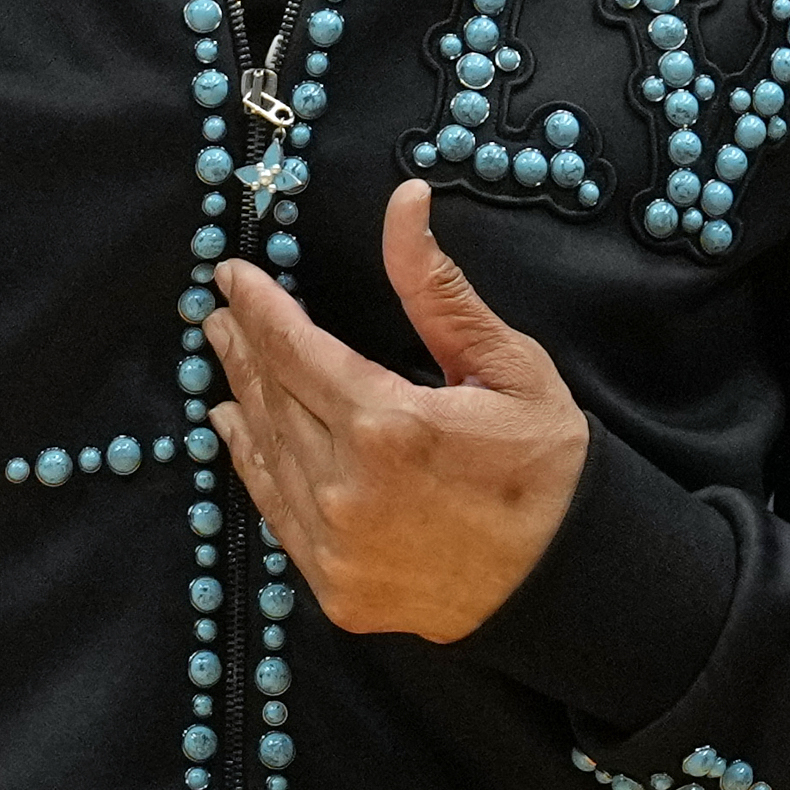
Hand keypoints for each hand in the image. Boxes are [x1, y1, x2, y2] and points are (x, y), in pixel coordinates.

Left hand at [205, 179, 589, 643]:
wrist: (569, 578)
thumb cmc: (546, 465)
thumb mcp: (505, 364)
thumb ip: (437, 288)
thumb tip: (403, 200)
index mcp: (387, 424)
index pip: (294, 349)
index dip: (259, 307)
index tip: (231, 276)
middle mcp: (347, 488)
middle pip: (274, 399)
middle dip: (244, 347)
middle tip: (219, 312)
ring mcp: (336, 546)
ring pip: (268, 456)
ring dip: (242, 401)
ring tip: (225, 359)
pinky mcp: (335, 588)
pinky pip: (277, 514)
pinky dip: (253, 466)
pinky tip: (238, 432)